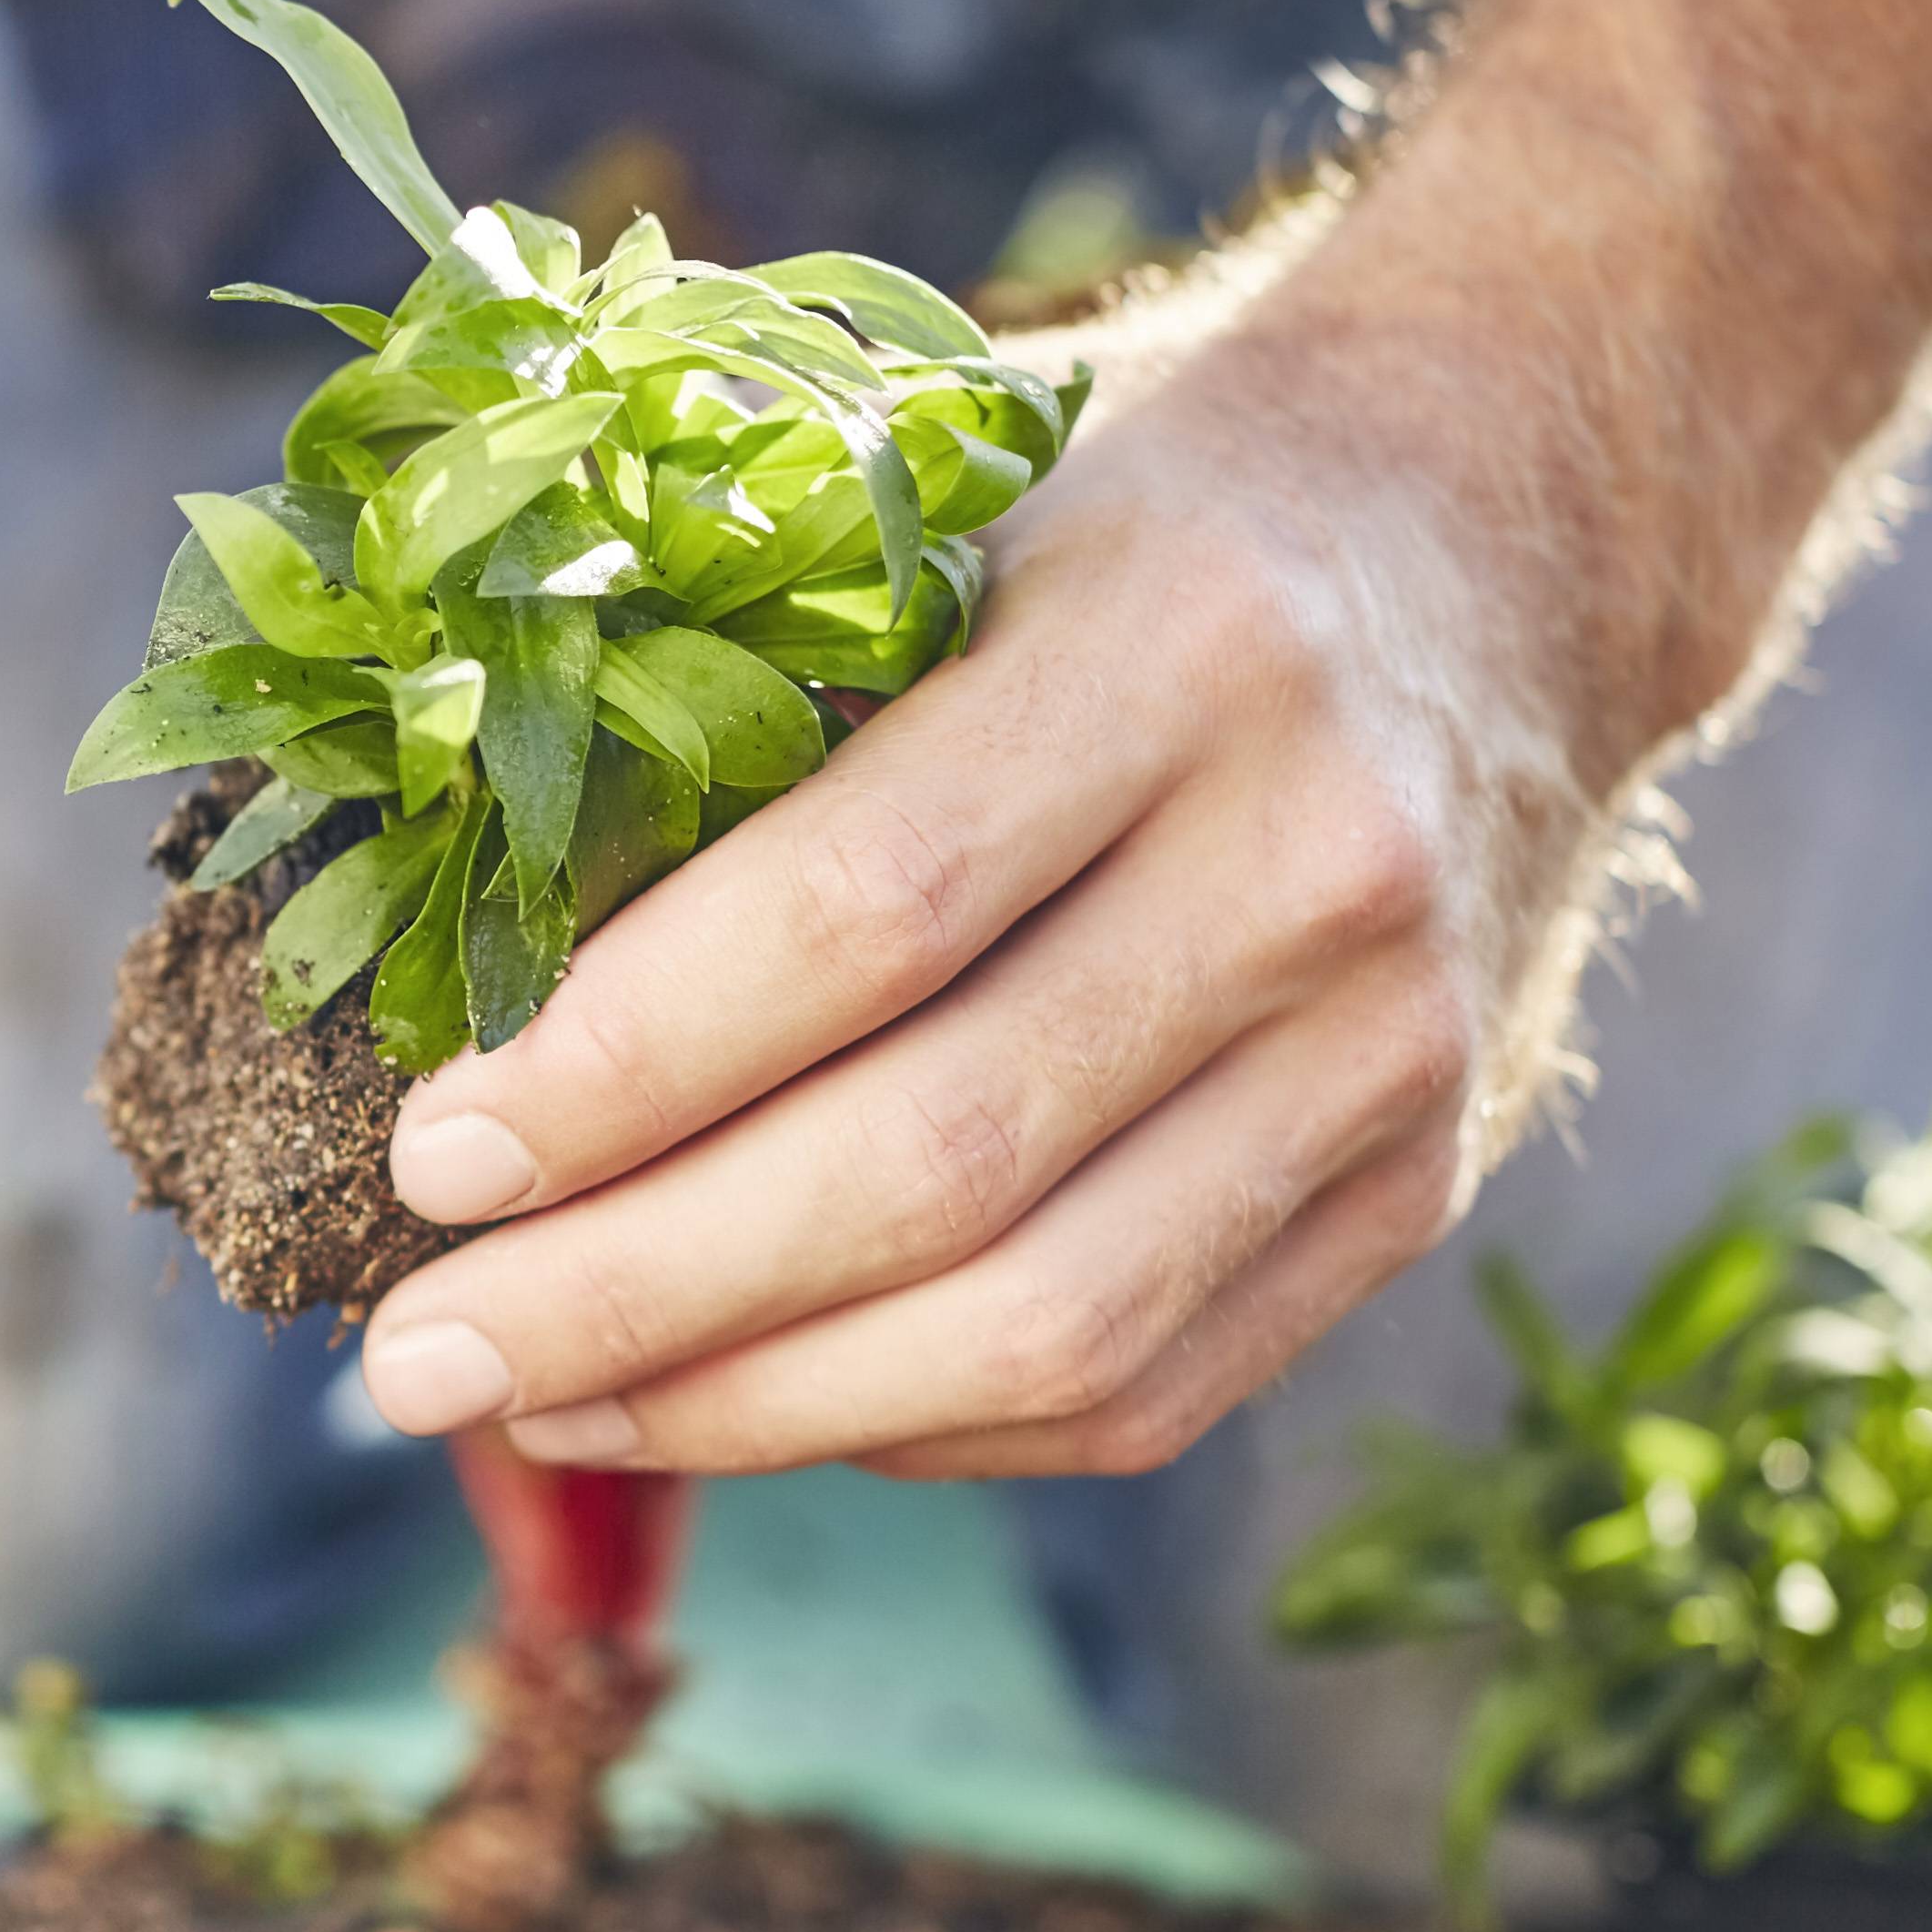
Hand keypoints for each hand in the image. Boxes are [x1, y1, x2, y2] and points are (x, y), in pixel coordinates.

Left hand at [344, 318, 1627, 1477]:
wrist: (1518, 527)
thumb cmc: (1133, 512)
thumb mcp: (951, 503)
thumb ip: (734, 682)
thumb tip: (421, 930)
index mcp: (1180, 643)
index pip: (860, 914)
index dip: (620, 1066)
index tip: (425, 1152)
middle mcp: (1316, 864)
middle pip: (938, 1165)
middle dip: (635, 1291)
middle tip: (413, 1351)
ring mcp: (1391, 1052)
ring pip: (1040, 1327)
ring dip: (747, 1406)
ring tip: (534, 1403)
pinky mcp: (1419, 1190)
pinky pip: (1139, 1389)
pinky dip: (907, 1429)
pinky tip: (731, 1408)